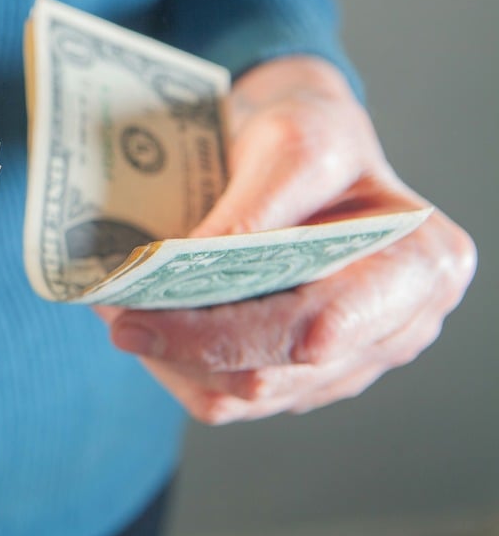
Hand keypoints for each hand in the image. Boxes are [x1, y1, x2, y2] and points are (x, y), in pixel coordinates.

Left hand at [95, 56, 475, 422]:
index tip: (143, 310)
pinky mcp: (299, 378)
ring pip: (243, 398)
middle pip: (274, 373)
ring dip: (172, 362)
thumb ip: (255, 211)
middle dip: (185, 348)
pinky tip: (148, 329)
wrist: (304, 150)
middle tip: (115, 318)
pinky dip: (178, 368)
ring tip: (121, 315)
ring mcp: (348, 363)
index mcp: (419, 267)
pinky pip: (228, 399)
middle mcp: (396, 329)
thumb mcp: (295, 146)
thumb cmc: (314, 136)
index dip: (225, 330)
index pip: (316, 325)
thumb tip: (189, 267)